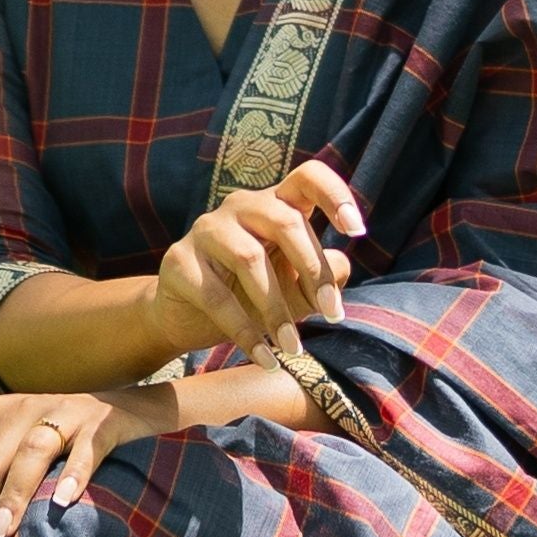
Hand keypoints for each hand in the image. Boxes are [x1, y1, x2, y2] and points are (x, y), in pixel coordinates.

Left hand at [0, 385, 159, 536]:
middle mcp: (21, 408)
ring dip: (12, 495)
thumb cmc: (56, 446)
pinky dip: (74, 472)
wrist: (127, 412)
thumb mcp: (2, 461)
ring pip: (29, 453)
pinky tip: (62, 501)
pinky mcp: (103, 420)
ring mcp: (63, 411)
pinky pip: (87, 446)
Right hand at [150, 158, 365, 363]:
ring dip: (277, 309)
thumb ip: (323, 276)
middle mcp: (240, 207)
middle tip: (332, 314)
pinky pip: (216, 297)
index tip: (357, 232)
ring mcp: (206, 230)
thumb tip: (344, 268)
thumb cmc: (250, 296)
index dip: (335, 195)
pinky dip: (244, 332)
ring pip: (249, 259)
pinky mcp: (179, 262)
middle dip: (314, 270)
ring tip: (294, 348)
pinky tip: (266, 359)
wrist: (186, 319)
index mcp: (274, 204)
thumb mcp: (295, 288)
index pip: (308, 177)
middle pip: (285, 220)